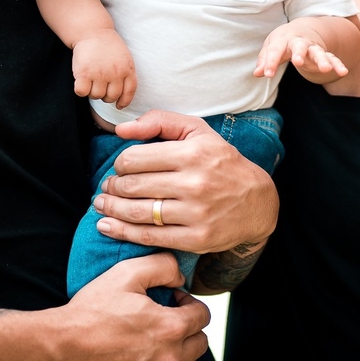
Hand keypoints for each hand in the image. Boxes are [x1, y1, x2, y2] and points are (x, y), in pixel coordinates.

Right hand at [58, 253, 210, 360]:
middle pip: (200, 342)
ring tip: (162, 334)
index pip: (203, 316)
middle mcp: (169, 356)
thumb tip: (179, 277)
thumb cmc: (94, 309)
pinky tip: (154, 350)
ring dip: (183, 347)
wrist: (66, 343)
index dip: (190, 302)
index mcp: (170, 328)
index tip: (173, 299)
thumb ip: (162, 266)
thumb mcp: (127, 273)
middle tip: (169, 314)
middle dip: (190, 325)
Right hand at [72, 29, 136, 108]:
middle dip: (105, 95)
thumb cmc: (108, 46)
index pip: (129, 92)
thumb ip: (126, 75)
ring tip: (91, 79)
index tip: (119, 105)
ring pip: (96, 96)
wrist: (92, 31)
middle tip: (100, 85)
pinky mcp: (84, 73)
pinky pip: (82, 92)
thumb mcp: (125, 58)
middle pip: (110, 97)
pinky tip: (81, 81)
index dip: (124, 101)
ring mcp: (100, 73)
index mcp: (127, 69)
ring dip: (92, 91)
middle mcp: (115, 73)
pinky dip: (80, 90)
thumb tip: (121, 101)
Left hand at [95, 110, 277, 254]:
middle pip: (133, 186)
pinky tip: (107, 226)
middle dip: (112, 186)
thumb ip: (160, 121)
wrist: (257, 202)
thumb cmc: (221, 161)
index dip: (120, 164)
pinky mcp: (196, 239)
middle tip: (107, 187)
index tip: (120, 168)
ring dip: (111, 209)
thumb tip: (121, 130)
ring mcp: (195, 214)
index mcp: (192, 153)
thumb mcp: (197, 131)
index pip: (135, 159)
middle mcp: (194, 183)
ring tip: (101, 204)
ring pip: (137, 213)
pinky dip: (123, 232)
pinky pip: (150, 237)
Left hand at [254, 26, 348, 79]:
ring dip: (322, 60)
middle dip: (299, 54)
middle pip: (300, 47)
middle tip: (298, 62)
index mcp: (283, 40)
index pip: (275, 51)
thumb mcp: (271, 47)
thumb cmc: (283, 41)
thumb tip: (258, 73)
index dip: (270, 63)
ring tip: (326, 69)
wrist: (302, 29)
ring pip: (318, 52)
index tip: (266, 74)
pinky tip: (343, 71)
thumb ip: (265, 60)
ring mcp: (313, 48)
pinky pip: (332, 58)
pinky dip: (337, 64)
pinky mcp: (323, 53)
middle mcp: (299, 42)